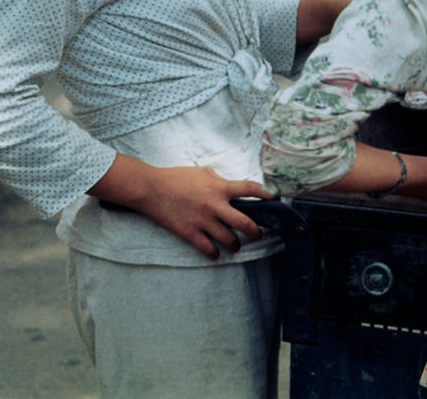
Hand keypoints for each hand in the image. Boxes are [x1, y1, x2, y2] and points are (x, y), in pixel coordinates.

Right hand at [132, 166, 274, 259]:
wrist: (151, 189)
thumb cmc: (177, 177)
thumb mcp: (203, 172)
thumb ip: (220, 181)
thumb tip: (233, 188)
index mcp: (220, 188)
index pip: (250, 189)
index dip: (266, 195)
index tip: (275, 200)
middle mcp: (215, 205)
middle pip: (244, 222)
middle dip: (255, 231)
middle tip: (258, 234)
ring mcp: (202, 221)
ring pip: (228, 239)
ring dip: (236, 244)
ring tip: (236, 245)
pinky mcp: (189, 233)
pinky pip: (207, 249)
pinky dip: (215, 253)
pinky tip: (216, 253)